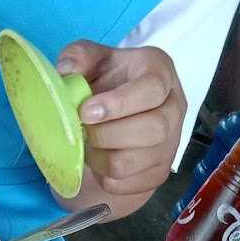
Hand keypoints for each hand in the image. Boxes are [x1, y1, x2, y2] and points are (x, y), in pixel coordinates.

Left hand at [57, 40, 186, 200]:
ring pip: (132, 162)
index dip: (118, 103)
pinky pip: (124, 184)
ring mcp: (169, 145)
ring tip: (87, 144)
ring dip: (99, 157)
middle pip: (152, 130)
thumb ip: (78, 56)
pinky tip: (97, 158)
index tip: (86, 111)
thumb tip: (66, 72)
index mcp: (161, 72)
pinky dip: (102, 176)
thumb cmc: (108, 80)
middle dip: (107, 135)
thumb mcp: (93, 59)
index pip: (152, 90)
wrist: (121, 114)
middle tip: (83, 130)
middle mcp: (174, 109)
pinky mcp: (157, 173)